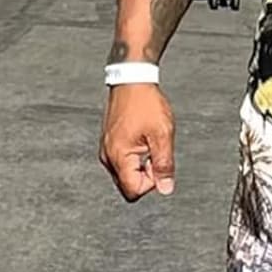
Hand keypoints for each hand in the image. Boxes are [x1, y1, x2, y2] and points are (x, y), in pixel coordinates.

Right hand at [100, 82, 175, 200]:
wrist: (132, 80)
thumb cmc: (146, 103)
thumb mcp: (162, 134)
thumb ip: (164, 165)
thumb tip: (165, 189)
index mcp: (118, 156)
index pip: (133, 191)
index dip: (152, 183)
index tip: (159, 162)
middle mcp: (107, 156)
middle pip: (128, 185)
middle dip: (146, 175)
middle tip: (155, 151)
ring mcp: (106, 150)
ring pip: (125, 174)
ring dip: (141, 165)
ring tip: (148, 142)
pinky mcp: (109, 143)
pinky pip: (122, 161)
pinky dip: (134, 157)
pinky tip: (142, 139)